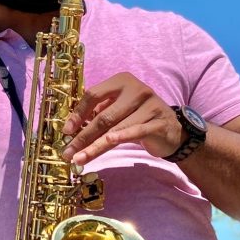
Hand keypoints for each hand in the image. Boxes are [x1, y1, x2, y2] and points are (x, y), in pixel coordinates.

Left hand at [61, 72, 185, 165]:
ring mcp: (150, 105)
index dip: (78, 114)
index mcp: (122, 81)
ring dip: (95, 146)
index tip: (66, 131)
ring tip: (80, 158)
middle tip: (68, 152)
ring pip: (116, 128)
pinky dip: (121, 138)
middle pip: (103, 115)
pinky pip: (136, 132)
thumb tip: (72, 130)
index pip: (94, 95)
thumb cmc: (138, 117)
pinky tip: (107, 144)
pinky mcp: (159, 122)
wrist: (172, 128)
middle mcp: (137, 90)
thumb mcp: (118, 109)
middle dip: (83, 136)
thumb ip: (99, 113)